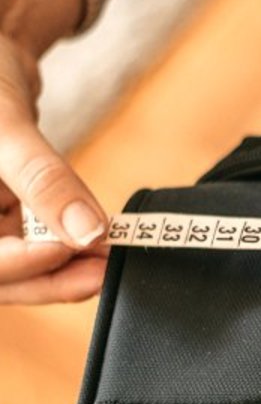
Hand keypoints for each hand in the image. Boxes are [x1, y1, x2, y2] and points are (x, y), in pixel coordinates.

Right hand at [0, 0, 107, 304]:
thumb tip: (89, 233)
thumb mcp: (6, 125)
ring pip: (15, 266)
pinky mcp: (1, 217)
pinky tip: (98, 245)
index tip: (65, 254)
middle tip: (101, 272)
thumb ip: (45, 179)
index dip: (15, 265)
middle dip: (47, 278)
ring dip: (61, 268)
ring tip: (107, 261)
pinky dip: (64, 246)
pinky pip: (31, 244)